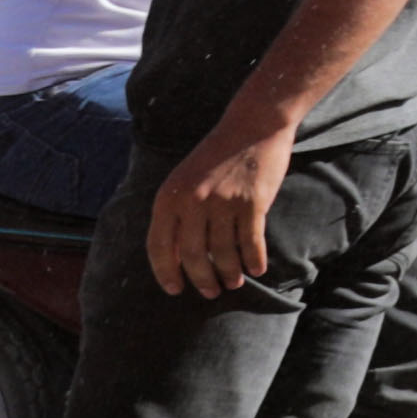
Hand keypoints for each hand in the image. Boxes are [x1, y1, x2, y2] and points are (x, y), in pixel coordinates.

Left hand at [146, 121, 289, 299]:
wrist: (253, 125)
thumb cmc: (217, 155)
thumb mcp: (185, 179)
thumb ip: (178, 211)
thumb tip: (178, 254)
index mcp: (169, 197)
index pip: (159, 246)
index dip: (166, 272)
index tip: (175, 289)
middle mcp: (192, 202)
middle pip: (193, 255)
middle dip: (202, 279)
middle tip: (211, 291)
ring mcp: (223, 202)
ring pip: (223, 252)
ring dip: (229, 272)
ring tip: (234, 282)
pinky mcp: (252, 203)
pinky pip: (251, 241)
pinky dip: (254, 259)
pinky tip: (257, 269)